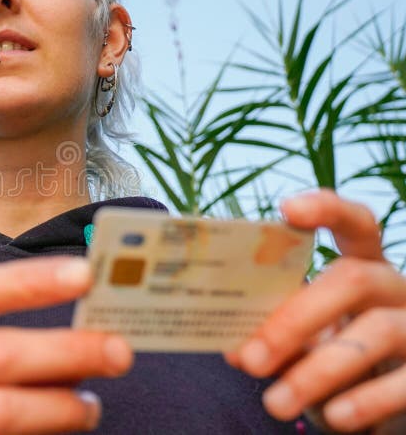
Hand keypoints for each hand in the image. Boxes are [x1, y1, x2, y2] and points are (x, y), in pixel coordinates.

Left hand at [226, 190, 405, 432]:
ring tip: (274, 403)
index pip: (355, 223)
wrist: (385, 399)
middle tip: (251, 359)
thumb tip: (234, 346)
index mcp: (363, 265)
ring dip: (317, 370)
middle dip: (296, 318)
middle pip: (353, 279)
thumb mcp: (306, 336)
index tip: (287, 208)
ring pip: (375, 332)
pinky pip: (403, 383)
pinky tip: (332, 416)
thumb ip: (274, 332)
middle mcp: (395, 286)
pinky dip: (364, 401)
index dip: (327, 208)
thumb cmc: (334, 351)